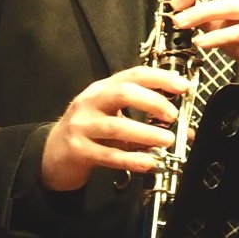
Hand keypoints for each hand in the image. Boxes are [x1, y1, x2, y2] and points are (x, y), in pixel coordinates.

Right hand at [39, 65, 191, 190]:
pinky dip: (131, 159)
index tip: (182, 86)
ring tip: (167, 141)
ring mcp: (82, 126)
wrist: (54, 155)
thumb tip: (184, 131)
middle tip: (172, 115)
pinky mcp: (78, 150)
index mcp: (102, 89)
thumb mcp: (114, 118)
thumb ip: (145, 121)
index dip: (160, 78)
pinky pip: (109, 155)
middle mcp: (90, 103)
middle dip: (152, 102)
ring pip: (116, 127)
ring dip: (145, 133)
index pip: (133, 75)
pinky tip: (149, 162)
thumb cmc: (90, 133)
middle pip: (122, 93)